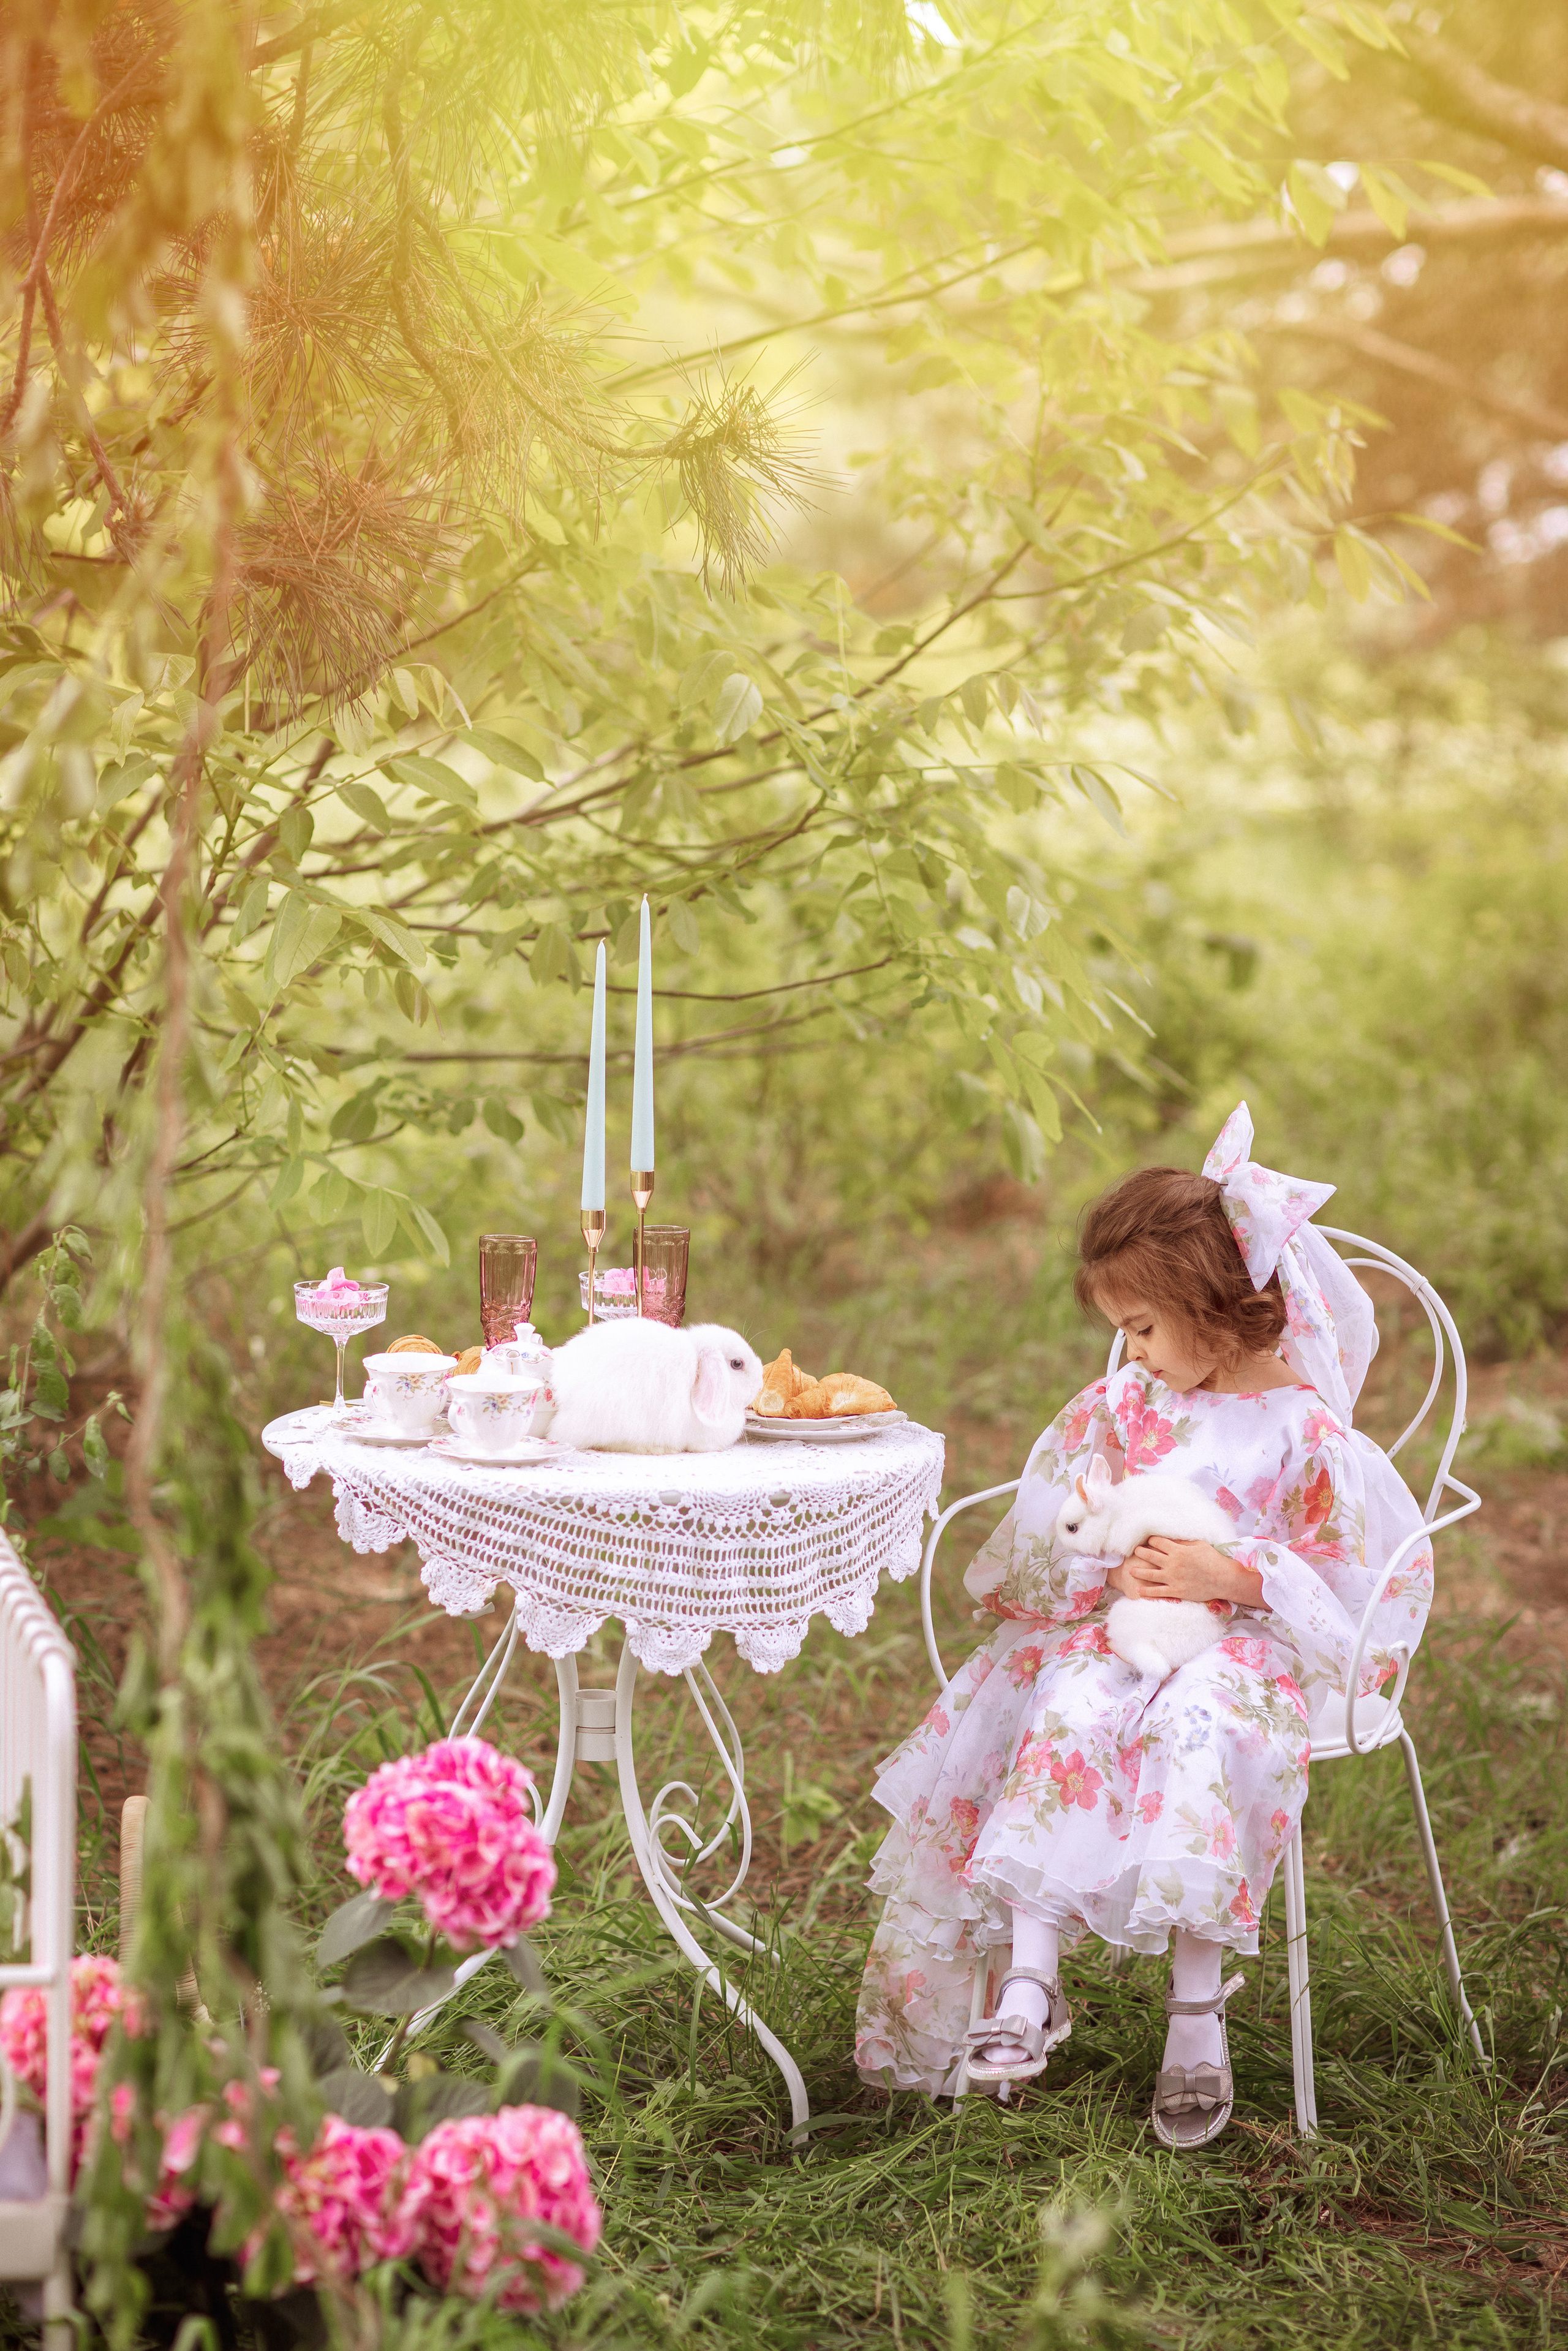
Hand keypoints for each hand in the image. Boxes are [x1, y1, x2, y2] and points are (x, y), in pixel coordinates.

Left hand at [1117, 1538, 1263, 1607]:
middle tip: (1135, 1551)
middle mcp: (1172, 1563)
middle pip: (1150, 1556)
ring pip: (1150, 1574)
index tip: (1147, 1540)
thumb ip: (1183, 1542)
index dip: (1151, 1540)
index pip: (1157, 1542)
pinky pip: (1157, 1592)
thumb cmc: (1213, 1559)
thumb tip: (1171, 1538)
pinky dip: (1146, 1591)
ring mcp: (1173, 1578)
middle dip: (1140, 1552)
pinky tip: (1138, 1590)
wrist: (1223, 1579)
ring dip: (1138, 1572)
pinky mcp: (1176, 1591)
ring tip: (1130, 1570)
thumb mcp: (1198, 1545)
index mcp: (1178, 1550)